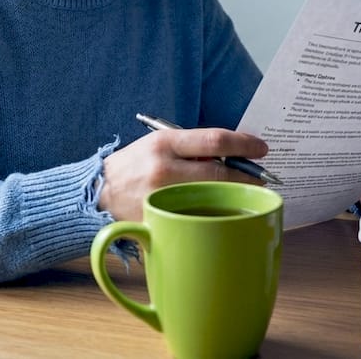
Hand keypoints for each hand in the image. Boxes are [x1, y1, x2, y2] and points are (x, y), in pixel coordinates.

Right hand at [99, 127, 269, 220]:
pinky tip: (222, 212)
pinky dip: (214, 213)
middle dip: (248, 175)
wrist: (97, 195)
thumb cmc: (132, 167)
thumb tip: (232, 153)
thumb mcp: (157, 145)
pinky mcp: (161, 221)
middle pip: (220, 171)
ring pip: (213, 195)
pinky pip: (197, 216)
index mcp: (164, 143)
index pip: (215, 140)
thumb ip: (191, 148)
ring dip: (235, 194)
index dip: (244, 144)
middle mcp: (164, 169)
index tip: (262, 148)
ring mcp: (162, 198)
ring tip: (247, 193)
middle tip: (264, 176)